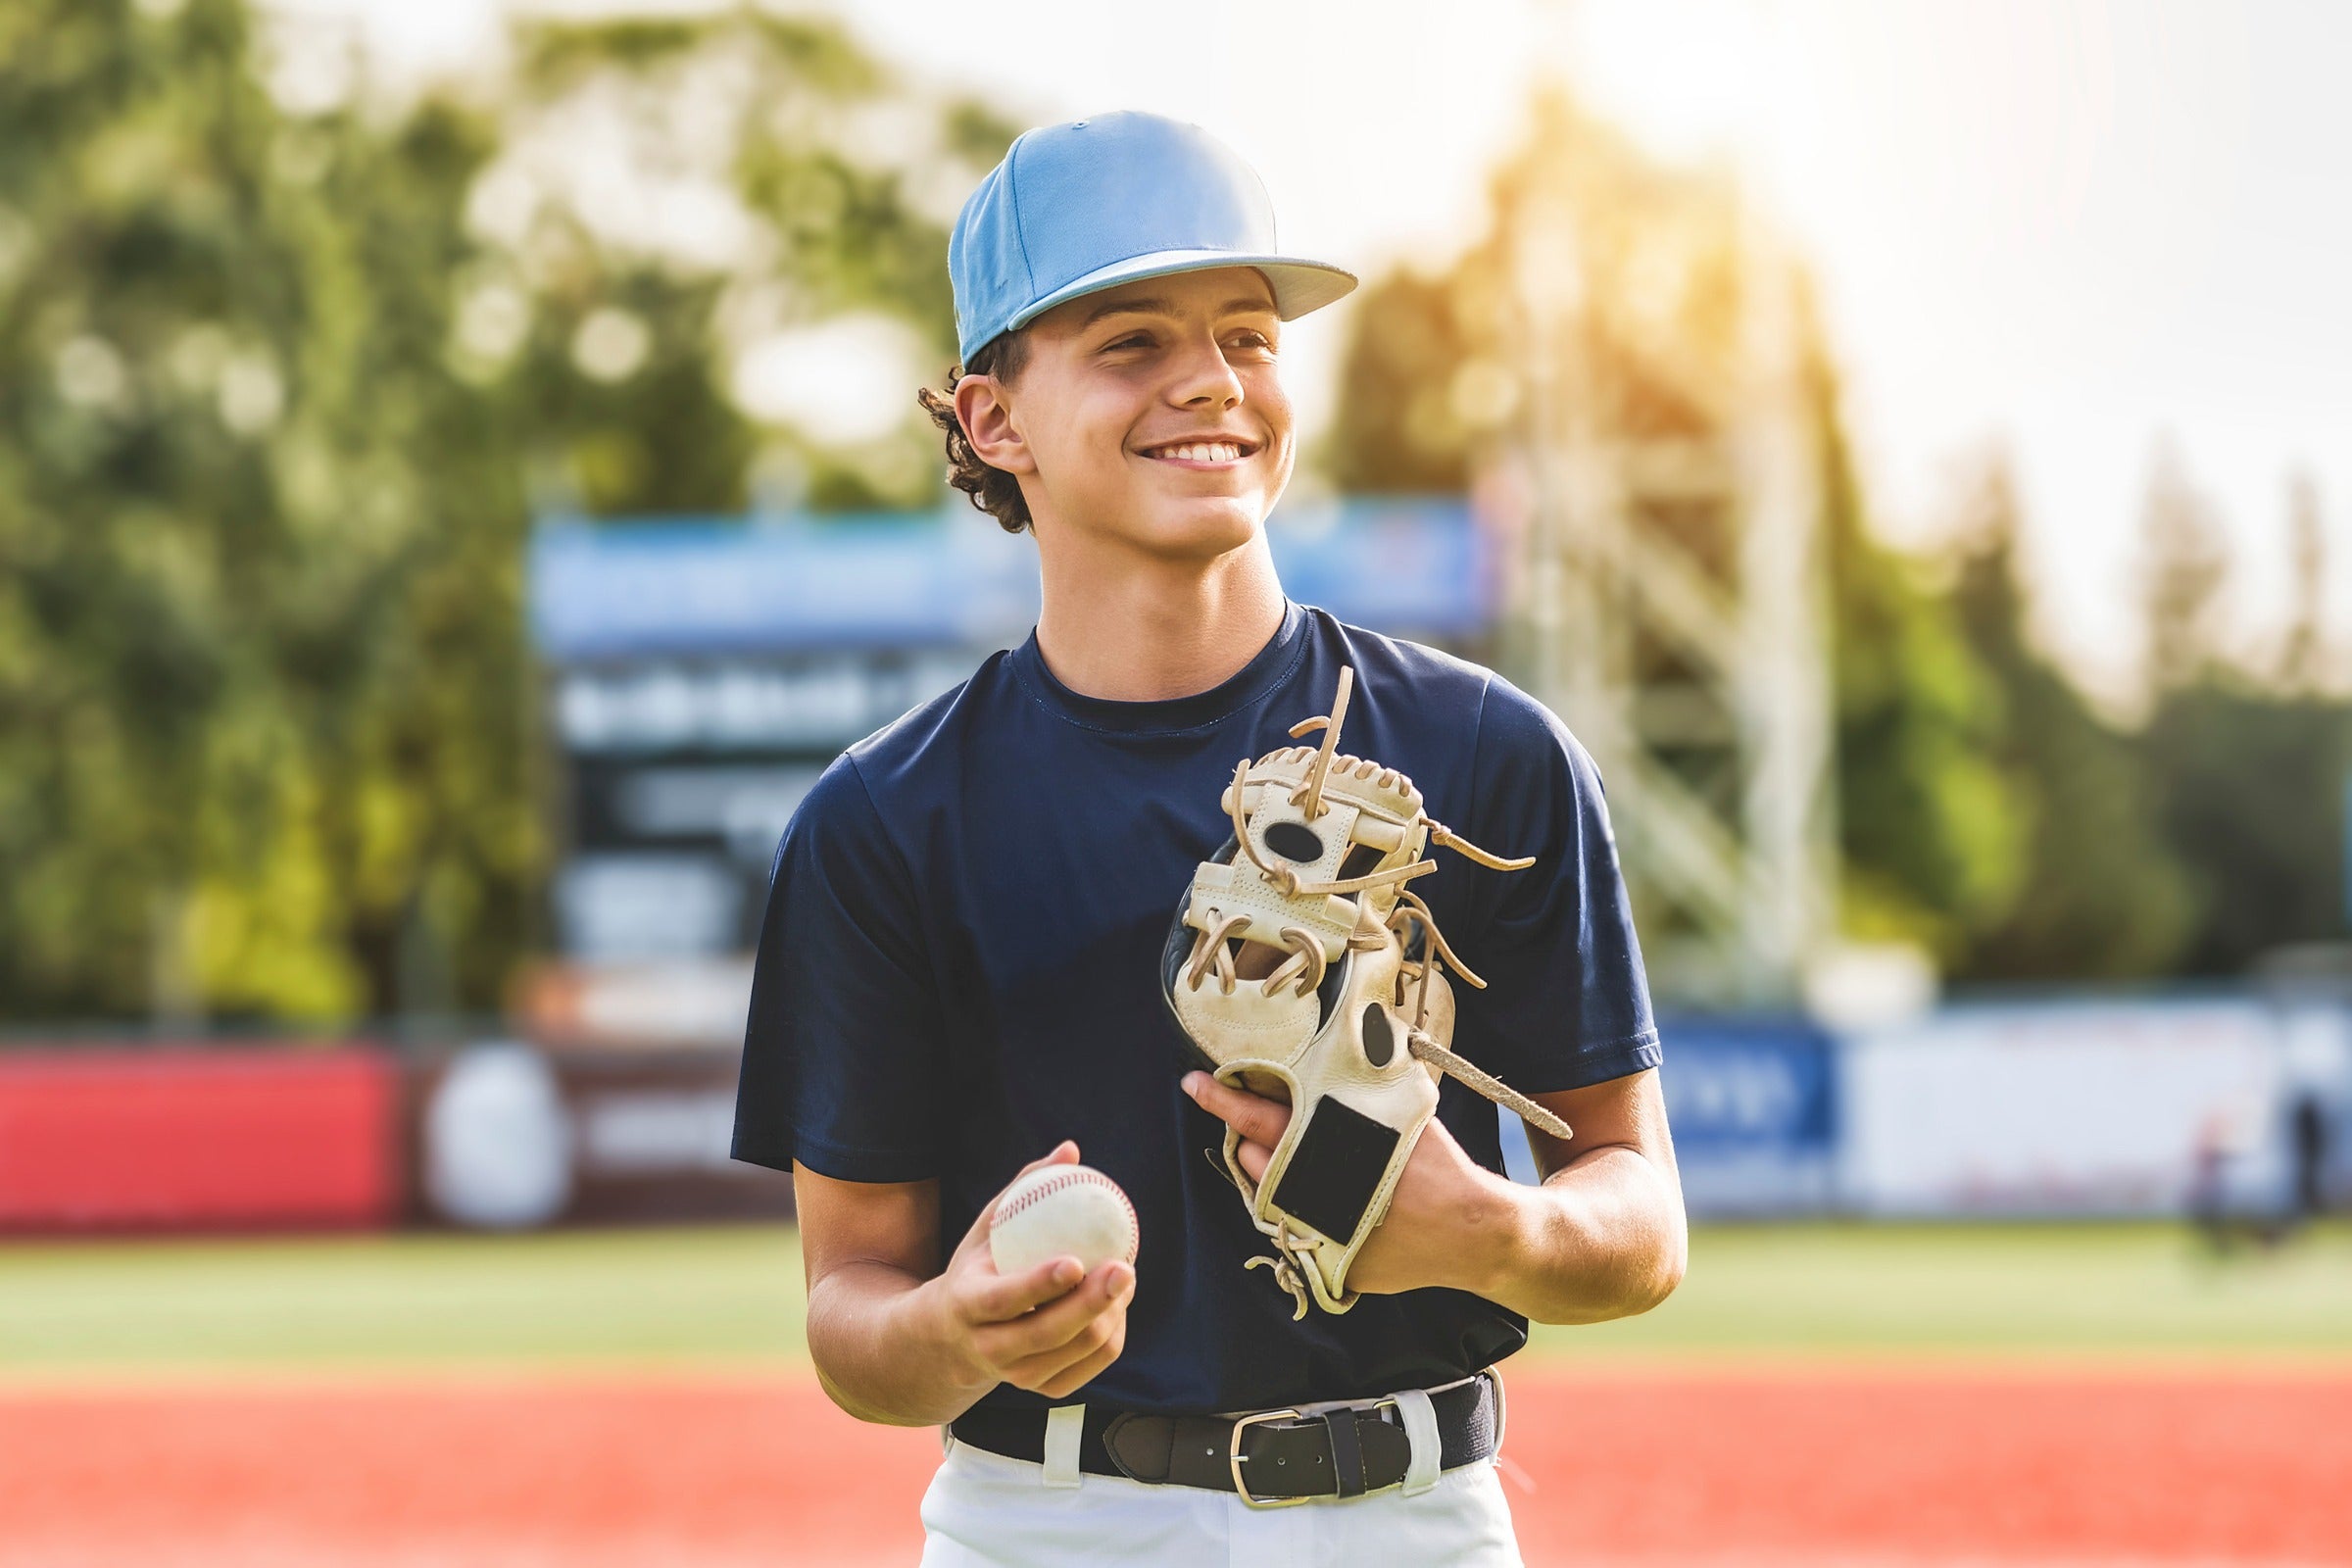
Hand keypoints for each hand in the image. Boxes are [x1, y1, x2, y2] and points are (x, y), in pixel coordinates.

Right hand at [923, 1140, 1134, 1399]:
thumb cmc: (978, 1267)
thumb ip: (1025, 1187)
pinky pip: (1093, 1362)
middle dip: (1092, 1302)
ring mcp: (1018, 1375)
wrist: (953, 1340)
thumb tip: (1071, 1149)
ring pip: (1078, 1348)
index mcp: (968, 1306)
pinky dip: (1114, 1331)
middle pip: (1048, 1333)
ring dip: (1111, 1312)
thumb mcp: (987, 1227)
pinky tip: (1119, 1302)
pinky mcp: (1044, 1388)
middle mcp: (990, 1348)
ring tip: (1126, 1274)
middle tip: (1125, 1266)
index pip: (1005, 1300)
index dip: (1040, 1284)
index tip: (1076, 1260)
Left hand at [1181, 1072, 1514, 1297]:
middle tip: (1261, 1123)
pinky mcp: (1326, 1264)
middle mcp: (1313, 1192)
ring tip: (1310, 1162)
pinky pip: (1297, 1230)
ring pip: (1270, 1196)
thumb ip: (1367, 1082)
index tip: (1193, 1084)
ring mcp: (1315, 1233)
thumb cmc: (1438, 1163)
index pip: (1260, 1116)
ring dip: (1274, 1175)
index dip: (1224, 1098)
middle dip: (1253, 1139)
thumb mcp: (1401, 1111)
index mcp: (1328, 1146)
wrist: (1473, 1231)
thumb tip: (1359, 1033)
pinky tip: (1337, 1199)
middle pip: (1255, 1159)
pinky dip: (1305, 1210)